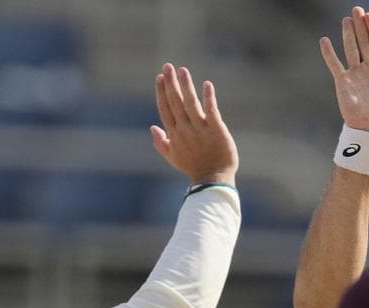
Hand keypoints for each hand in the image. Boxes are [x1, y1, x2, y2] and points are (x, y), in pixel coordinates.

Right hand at [150, 63, 237, 185]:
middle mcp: (185, 129)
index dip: (161, 92)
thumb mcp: (173, 157)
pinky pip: (211, 111)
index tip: (159, 77)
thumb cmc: (193, 168)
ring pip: (191, 103)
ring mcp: (200, 129)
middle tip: (167, 66)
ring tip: (182, 70)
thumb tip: (152, 127)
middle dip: (170, 83)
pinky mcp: (216, 130)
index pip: (165, 108)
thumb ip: (161, 142)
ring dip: (186, 86)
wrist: (213, 179)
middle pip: (175, 102)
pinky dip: (209, 97)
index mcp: (174, 134)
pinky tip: (207, 84)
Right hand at [319, 6, 368, 135]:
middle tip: (357, 9)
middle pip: (364, 42)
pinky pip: (335, 65)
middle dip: (361, 26)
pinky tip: (325, 40)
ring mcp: (356, 74)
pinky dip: (329, 53)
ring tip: (346, 20)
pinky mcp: (344, 83)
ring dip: (348, 34)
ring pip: (351, 49)